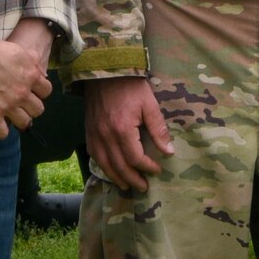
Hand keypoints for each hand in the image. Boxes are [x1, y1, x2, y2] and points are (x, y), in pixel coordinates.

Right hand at [0, 22, 51, 139]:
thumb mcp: (20, 51)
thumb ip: (31, 63)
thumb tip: (40, 71)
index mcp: (31, 76)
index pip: (46, 91)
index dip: (40, 93)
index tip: (33, 92)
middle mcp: (23, 93)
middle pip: (38, 110)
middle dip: (31, 109)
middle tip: (23, 106)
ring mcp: (9, 105)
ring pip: (24, 123)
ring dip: (19, 121)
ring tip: (12, 118)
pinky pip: (2, 132)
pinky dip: (0, 132)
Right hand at [81, 75, 174, 192]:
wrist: (106, 71)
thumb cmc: (131, 86)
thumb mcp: (150, 104)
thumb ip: (158, 129)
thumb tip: (168, 152)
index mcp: (122, 130)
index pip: (135, 158)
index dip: (147, 167)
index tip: (157, 170)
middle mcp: (106, 136)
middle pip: (119, 166)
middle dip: (132, 179)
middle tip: (143, 187)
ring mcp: (94, 134)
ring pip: (104, 164)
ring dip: (116, 177)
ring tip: (127, 186)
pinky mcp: (89, 131)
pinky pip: (94, 155)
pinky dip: (103, 166)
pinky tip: (111, 170)